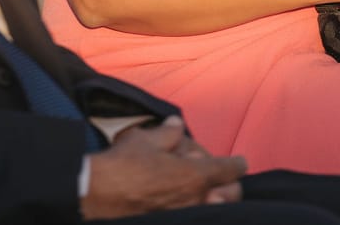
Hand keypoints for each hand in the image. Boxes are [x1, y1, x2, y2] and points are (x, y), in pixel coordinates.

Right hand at [80, 117, 245, 219]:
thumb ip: (169, 132)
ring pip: (215, 209)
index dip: (237, 163)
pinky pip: (194, 216)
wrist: (98, 195)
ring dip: (215, 199)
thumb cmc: (123, 164)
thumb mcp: (146, 139)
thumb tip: (177, 125)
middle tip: (222, 178)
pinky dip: (196, 209)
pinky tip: (183, 202)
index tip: (241, 160)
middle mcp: (195, 199)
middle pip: (232, 195)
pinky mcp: (171, 223)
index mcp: (194, 174)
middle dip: (231, 185)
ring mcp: (184, 216)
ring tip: (204, 191)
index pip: (230, 169)